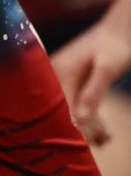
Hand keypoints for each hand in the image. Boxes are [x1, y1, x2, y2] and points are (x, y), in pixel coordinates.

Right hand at [53, 22, 130, 145]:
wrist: (120, 29)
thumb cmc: (116, 46)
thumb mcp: (108, 69)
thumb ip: (93, 93)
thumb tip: (80, 120)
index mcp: (59, 73)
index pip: (60, 109)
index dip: (72, 129)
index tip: (86, 146)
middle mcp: (55, 76)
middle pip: (63, 112)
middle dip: (82, 130)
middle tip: (102, 142)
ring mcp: (62, 79)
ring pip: (70, 110)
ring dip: (89, 126)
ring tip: (107, 139)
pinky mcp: (72, 82)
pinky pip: (76, 104)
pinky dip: (90, 118)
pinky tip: (105, 131)